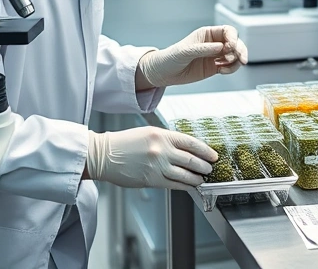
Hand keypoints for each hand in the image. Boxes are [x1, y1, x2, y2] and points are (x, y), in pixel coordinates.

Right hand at [85, 127, 217, 190]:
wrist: (104, 155)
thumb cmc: (124, 143)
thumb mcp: (148, 133)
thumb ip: (167, 141)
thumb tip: (185, 150)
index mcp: (162, 135)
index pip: (191, 142)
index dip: (205, 150)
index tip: (213, 155)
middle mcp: (161, 150)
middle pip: (191, 160)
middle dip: (204, 166)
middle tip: (210, 169)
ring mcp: (157, 166)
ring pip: (185, 174)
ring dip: (197, 178)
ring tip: (202, 179)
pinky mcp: (151, 179)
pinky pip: (174, 184)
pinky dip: (184, 186)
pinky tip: (190, 186)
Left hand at [137, 25, 248, 87]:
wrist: (164, 73)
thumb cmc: (171, 57)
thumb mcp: (186, 51)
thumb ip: (204, 49)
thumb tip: (221, 47)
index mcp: (207, 34)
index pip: (227, 31)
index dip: (233, 37)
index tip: (231, 46)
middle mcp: (213, 43)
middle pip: (235, 43)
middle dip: (240, 50)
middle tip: (240, 59)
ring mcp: (215, 56)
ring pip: (235, 55)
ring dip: (236, 60)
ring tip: (227, 67)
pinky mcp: (215, 67)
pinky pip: (230, 66)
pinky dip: (231, 69)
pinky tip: (223, 71)